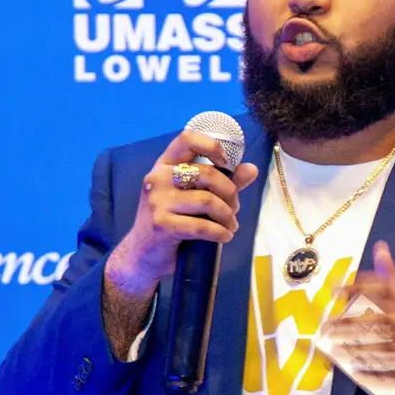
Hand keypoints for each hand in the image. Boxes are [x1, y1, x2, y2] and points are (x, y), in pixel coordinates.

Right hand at [105, 129, 260, 297]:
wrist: (143, 255)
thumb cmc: (171, 222)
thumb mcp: (193, 197)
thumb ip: (222, 182)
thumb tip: (251, 169)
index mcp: (164, 165)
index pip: (187, 139)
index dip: (212, 146)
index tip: (226, 163)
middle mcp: (157, 178)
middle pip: (208, 174)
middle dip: (230, 193)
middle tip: (234, 209)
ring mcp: (157, 201)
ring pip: (208, 201)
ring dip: (228, 216)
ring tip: (230, 226)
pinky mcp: (162, 224)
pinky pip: (202, 226)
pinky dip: (220, 233)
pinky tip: (224, 237)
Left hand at [338, 241, 394, 394]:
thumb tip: (379, 250)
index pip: (383, 288)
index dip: (356, 288)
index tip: (335, 290)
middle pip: (375, 318)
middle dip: (347, 321)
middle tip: (326, 325)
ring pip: (377, 345)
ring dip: (352, 345)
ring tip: (333, 344)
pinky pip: (385, 369)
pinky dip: (368, 369)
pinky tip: (353, 366)